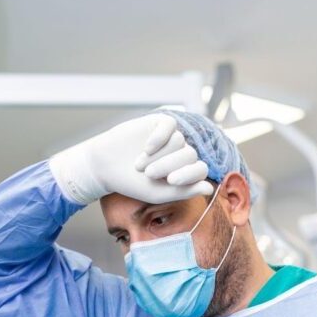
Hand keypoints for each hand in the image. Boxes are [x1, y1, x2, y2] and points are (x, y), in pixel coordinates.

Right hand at [49, 113, 213, 204]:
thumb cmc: (133, 183)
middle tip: (148, 174)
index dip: (189, 174)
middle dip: (169, 165)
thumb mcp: (158, 193)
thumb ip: (184, 192)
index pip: (200, 169)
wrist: (106, 166)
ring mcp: (172, 137)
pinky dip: (159, 137)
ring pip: (178, 141)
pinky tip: (146, 147)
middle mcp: (181, 153)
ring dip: (159, 155)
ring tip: (140, 164)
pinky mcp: (160, 123)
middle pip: (189, 154)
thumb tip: (210, 189)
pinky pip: (170, 126)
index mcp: (185, 171)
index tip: (170, 181)